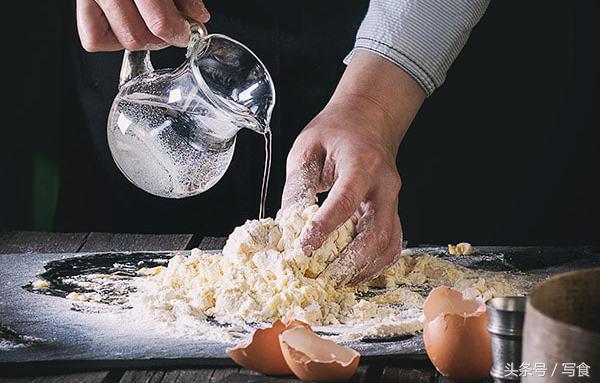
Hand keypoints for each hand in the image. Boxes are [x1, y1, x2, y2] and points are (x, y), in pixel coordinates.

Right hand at [76, 0, 209, 51]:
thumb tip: (197, 18)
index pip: (159, 22)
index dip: (178, 33)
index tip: (189, 32)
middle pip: (136, 37)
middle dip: (160, 39)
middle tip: (173, 29)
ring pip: (119, 40)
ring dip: (142, 39)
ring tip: (153, 24)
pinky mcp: (83, 0)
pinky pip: (93, 38)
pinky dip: (112, 38)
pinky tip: (129, 22)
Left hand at [282, 50, 424, 284]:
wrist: (369, 120)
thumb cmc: (336, 131)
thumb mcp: (307, 147)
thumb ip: (298, 184)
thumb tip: (288, 224)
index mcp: (362, 163)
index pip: (344, 201)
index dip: (324, 228)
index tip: (303, 248)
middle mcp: (384, 185)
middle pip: (376, 233)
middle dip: (349, 262)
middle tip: (322, 277)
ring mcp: (394, 201)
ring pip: (388, 245)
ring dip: (363, 269)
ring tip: (336, 282)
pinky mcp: (393, 212)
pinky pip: (391, 245)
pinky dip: (374, 265)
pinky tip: (353, 273)